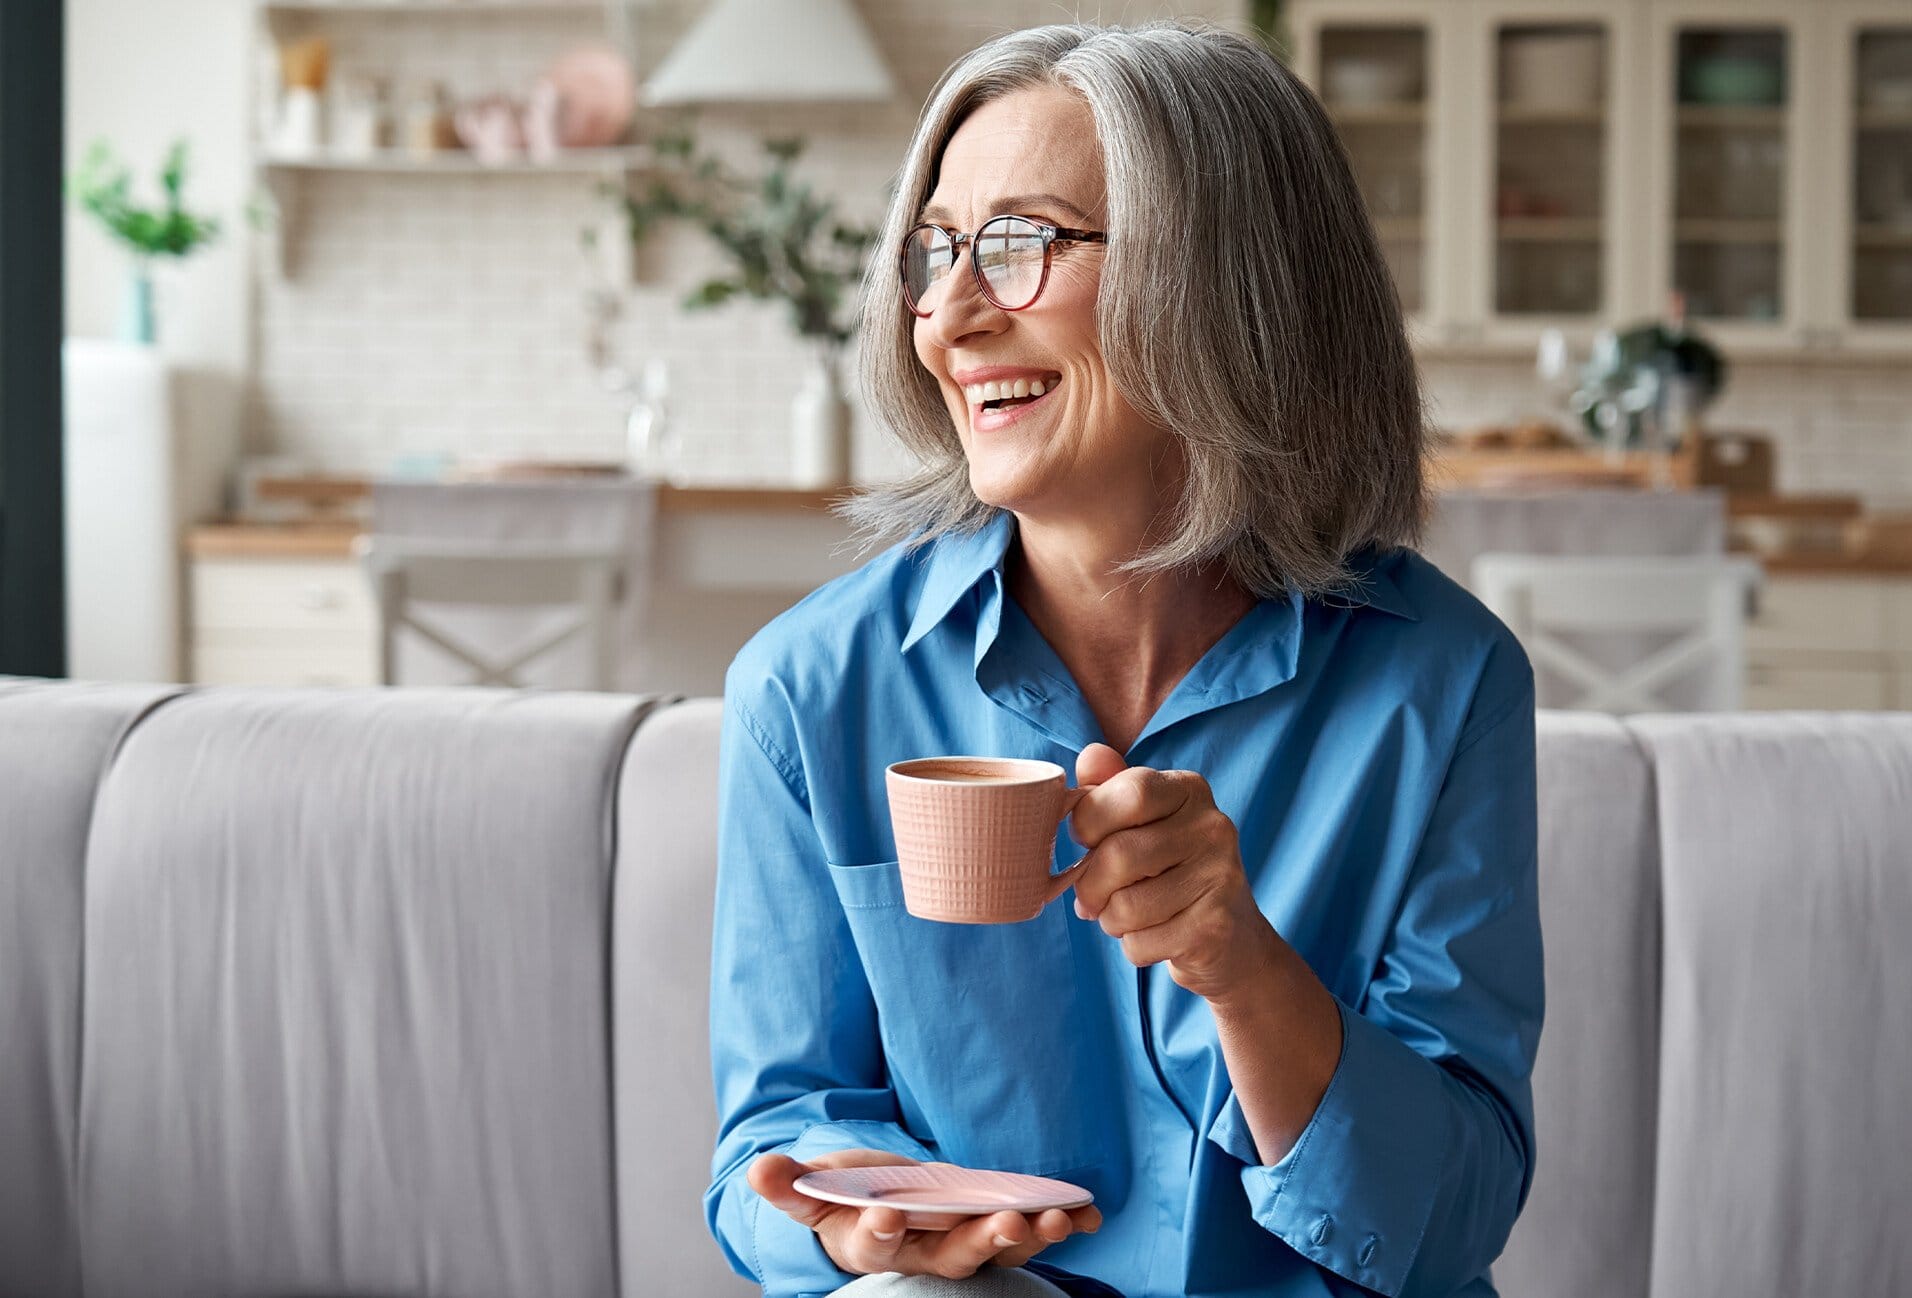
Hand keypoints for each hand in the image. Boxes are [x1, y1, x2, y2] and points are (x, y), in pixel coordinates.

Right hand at [748, 1149, 1100, 1278]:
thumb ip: (791, 1185)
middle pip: (953, 1257)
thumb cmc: (846, 1197)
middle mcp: (922, 1253)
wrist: (879, 1206)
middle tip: (1005, 1223)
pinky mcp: (992, 1228)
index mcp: (871, 1244)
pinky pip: (1029, 1232)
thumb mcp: (815, 1189)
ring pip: (999, 1249)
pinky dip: (1061, 1224)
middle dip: (981, 1241)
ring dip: (1030, 1236)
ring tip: (1058, 1218)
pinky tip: (1088, 1213)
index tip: (888, 1215)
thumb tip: (758, 1170)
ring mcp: (962, 1243)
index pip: (875, 1246)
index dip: (881, 1233)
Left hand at [1066, 744, 1277, 1000]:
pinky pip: (1141, 943)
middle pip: (1118, 855)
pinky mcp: (1215, 927)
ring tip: (1125, 916)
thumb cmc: (1171, 871)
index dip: (1089, 821)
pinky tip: (1155, 936)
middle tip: (1092, 897)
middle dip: (1089, 886)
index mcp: (1190, 790)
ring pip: (1125, 907)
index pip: (1128, 792)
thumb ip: (1111, 788)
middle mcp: (1213, 827)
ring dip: (1110, 920)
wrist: (1232, 939)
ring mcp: (1220, 877)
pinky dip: (1133, 947)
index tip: (1086, 841)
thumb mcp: (1143, 823)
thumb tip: (1090, 755)